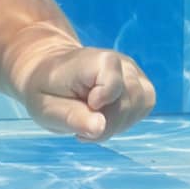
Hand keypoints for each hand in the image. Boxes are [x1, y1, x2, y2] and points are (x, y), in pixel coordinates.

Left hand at [21, 48, 156, 142]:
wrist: (52, 74)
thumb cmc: (46, 91)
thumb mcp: (47, 108)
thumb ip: (72, 118)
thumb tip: (100, 128)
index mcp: (95, 60)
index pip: (114, 84)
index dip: (100, 104)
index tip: (83, 106)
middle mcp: (122, 62)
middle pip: (129, 102)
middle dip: (106, 124)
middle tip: (79, 125)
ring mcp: (135, 72)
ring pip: (140, 106)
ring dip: (115, 124)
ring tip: (90, 119)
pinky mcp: (141, 84)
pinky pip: (142, 107)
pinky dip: (124, 120)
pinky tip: (103, 117)